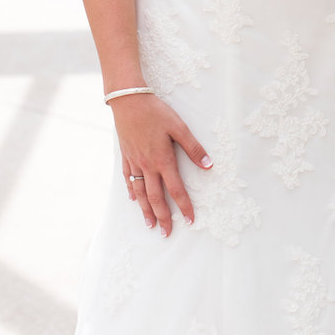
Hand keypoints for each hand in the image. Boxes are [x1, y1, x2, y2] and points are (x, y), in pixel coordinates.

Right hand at [111, 94, 212, 236]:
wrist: (128, 101)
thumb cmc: (156, 112)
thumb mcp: (179, 127)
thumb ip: (193, 148)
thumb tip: (209, 165)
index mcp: (163, 160)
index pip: (175, 189)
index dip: (184, 206)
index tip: (190, 220)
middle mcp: (147, 165)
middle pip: (155, 197)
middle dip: (163, 217)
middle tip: (167, 233)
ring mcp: (134, 162)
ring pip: (140, 192)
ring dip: (145, 210)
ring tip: (150, 225)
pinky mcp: (125, 156)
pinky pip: (128, 179)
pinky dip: (131, 191)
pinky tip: (133, 200)